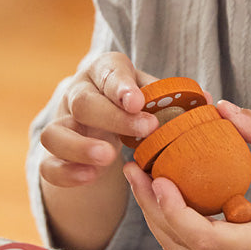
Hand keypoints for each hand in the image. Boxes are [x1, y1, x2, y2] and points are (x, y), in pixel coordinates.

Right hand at [39, 53, 157, 188]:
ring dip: (80, 147)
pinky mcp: (53, 155)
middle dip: (114, 118)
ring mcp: (61, 125)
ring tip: (109, 157)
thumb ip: (168, 98)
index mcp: (102, 73)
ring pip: (53, 134)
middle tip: (145, 130)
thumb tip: (201, 101)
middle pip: (84, 103)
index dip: (121, 86)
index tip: (137, 102)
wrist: (100, 122)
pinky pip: (48, 166)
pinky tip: (91, 177)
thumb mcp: (150, 93)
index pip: (108, 72)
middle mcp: (76, 95)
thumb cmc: (133, 105)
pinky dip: (67, 173)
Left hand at [123, 102, 250, 249]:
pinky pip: (199, 246)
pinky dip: (179, 220)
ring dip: (160, 216)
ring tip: (144, 178)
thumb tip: (224, 107)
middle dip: (153, 209)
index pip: (204, 237)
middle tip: (134, 169)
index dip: (174, 209)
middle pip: (183, 246)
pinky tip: (171, 190)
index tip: (159, 178)